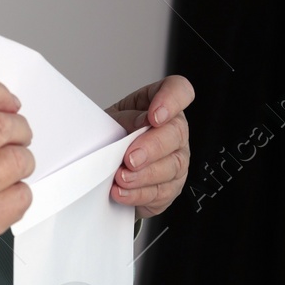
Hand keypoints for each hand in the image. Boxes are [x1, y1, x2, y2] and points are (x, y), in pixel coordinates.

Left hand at [105, 75, 193, 217]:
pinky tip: (122, 192)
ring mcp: (176, 160)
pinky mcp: (170, 187)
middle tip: (130, 158)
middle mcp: (174, 131)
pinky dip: (138, 194)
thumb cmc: (111, 138)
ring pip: (171, 166)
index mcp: (160, 104)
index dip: (172, 100)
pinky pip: (160, 192)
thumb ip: (126, 119)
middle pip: (175, 133)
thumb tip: (141, 123)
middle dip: (152, 147)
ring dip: (143, 175)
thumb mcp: (111, 121)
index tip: (154, 116)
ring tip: (121, 177)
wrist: (105, 168)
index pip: (179, 91)